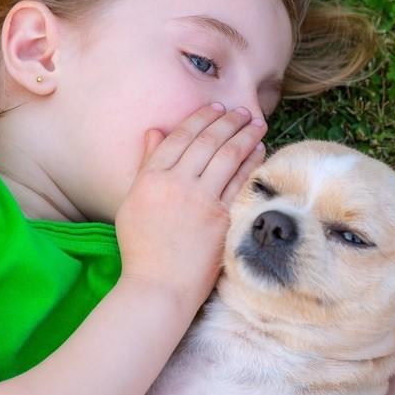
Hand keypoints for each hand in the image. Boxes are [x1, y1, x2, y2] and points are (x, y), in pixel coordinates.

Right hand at [113, 104, 267, 309]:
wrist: (159, 285)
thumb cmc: (142, 247)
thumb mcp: (133, 201)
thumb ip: (146, 164)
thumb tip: (156, 131)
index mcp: (151, 178)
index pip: (180, 137)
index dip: (200, 119)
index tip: (216, 108)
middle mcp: (176, 183)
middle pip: (207, 142)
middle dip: (228, 121)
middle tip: (243, 111)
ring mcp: (201, 200)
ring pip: (227, 156)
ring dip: (245, 135)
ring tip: (257, 123)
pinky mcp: (221, 218)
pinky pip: (241, 182)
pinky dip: (252, 162)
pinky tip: (260, 151)